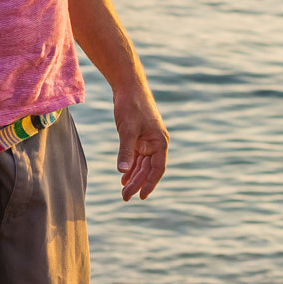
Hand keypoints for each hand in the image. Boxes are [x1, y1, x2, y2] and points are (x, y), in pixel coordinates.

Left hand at [112, 84, 168, 201]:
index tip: (141, 196)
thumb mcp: (127, 129)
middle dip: (137, 183)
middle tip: (125, 197)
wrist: (128, 86)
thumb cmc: (131, 105)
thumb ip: (126, 151)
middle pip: (148, 169)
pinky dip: (130, 167)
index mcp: (160, 142)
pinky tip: (123, 177)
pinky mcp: (138, 137)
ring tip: (124, 191)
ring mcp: (147, 140)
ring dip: (133, 177)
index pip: (157, 168)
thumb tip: (123, 171)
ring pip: (142, 164)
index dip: (150, 183)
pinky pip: (136, 157)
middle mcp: (156, 143)